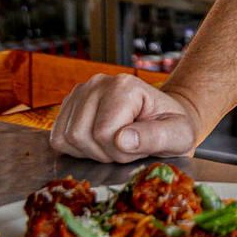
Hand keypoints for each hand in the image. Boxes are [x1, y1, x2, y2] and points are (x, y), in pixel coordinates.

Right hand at [49, 74, 201, 162]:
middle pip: (80, 135)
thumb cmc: (173, 128)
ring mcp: (80, 92)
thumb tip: (121, 140)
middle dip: (105, 153)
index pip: (103, 133)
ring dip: (91, 152)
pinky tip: (99, 142)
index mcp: (125, 86)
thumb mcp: (178, 135)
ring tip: (115, 143)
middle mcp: (98, 83)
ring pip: (66, 138)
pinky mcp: (69, 105)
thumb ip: (154, 137)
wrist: (165, 119)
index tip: (141, 145)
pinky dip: (77, 149)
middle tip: (128, 147)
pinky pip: (58, 138)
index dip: (121, 152)